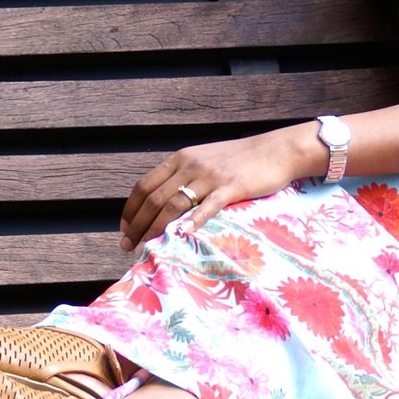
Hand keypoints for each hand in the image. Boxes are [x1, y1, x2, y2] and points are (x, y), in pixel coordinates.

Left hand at [119, 127, 323, 250]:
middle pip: (154, 198)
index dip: (130, 209)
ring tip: (145, 248)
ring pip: (174, 205)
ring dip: (155, 229)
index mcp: (181, 158)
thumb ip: (183, 177)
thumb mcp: (204, 160)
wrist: (274, 150)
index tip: (124, 228)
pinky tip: (182, 236)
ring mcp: (211, 176)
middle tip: (127, 246)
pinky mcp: (231, 187)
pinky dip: (192, 222)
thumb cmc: (239, 160)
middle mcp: (191, 165)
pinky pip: (207, 206)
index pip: (144, 185)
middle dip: (136, 225)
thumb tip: (161, 202)